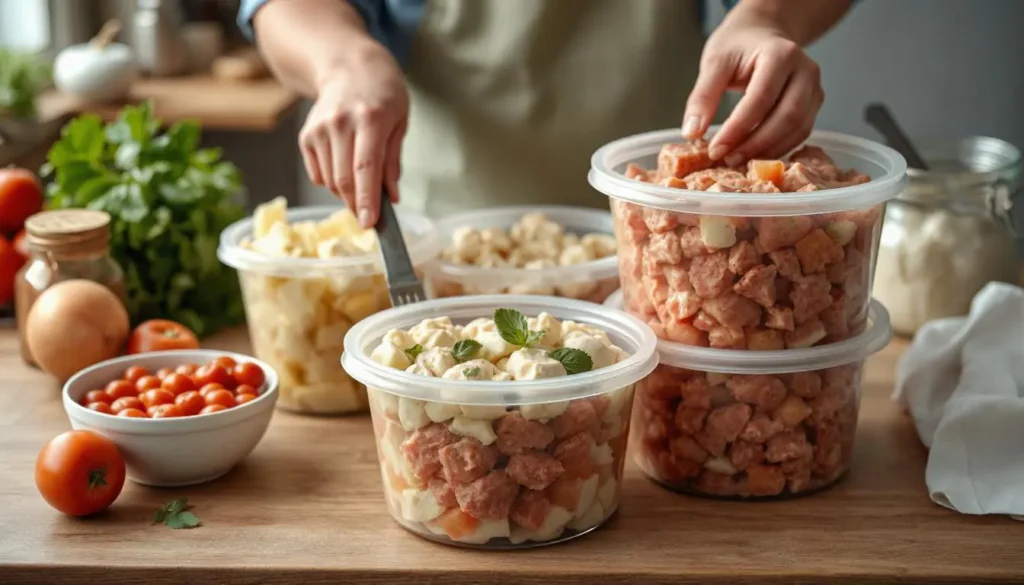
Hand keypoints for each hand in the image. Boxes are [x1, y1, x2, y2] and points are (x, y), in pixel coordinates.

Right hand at [299, 46, 408, 227]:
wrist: (349, 66)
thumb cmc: (382, 94)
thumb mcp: (400, 122)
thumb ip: (393, 160)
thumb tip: (392, 196)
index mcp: (370, 118)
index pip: (366, 168)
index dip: (366, 200)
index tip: (369, 223)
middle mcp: (340, 123)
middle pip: (344, 179)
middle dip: (356, 205)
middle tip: (368, 218)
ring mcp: (319, 129)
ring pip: (330, 181)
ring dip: (346, 194)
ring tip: (361, 187)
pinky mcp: (306, 136)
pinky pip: (318, 174)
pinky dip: (332, 182)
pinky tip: (345, 169)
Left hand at [682, 8, 823, 164]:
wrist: (763, 33)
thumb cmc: (738, 45)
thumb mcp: (715, 62)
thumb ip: (703, 96)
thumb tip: (692, 133)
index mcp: (781, 54)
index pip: (761, 98)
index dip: (738, 129)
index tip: (716, 150)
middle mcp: (805, 71)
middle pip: (787, 116)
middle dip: (756, 144)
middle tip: (728, 160)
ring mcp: (814, 88)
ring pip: (798, 128)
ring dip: (768, 150)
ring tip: (738, 160)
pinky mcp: (814, 103)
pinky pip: (800, 132)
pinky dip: (779, 148)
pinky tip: (755, 155)